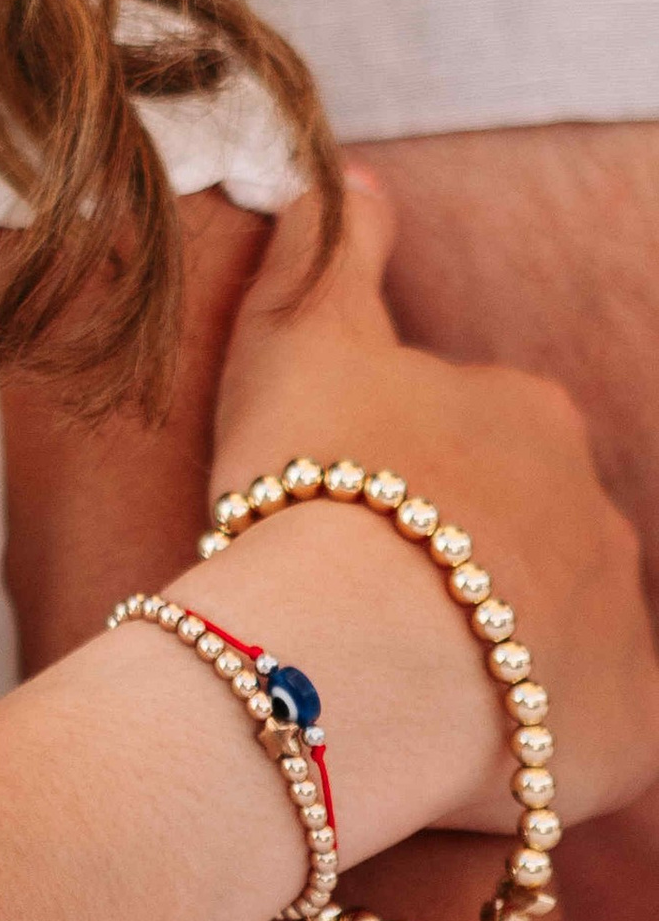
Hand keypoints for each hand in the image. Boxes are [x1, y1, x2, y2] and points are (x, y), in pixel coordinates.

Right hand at [214, 170, 658, 832]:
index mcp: (524, 410)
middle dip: (459, 553)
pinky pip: (602, 727)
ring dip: (498, 639)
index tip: (335, 504)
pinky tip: (474, 746)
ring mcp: (620, 617)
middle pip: (524, 525)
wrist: (343, 646)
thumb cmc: (310, 478)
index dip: (398, 470)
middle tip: (361, 594)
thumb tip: (356, 175)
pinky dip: (552, 733)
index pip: (473, 430)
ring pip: (558, 622)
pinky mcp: (629, 725)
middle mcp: (593, 502)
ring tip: (400, 680)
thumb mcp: (295, 332)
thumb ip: (329, 248)